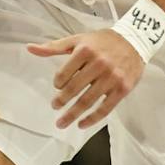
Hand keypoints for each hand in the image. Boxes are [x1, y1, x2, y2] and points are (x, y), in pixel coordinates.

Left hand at [30, 29, 145, 128]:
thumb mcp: (77, 40)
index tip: (57, 87)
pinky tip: (81, 124)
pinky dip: (92, 119)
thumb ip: (54, 46)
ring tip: (61, 122)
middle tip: (54, 107)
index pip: (64, 73)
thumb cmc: (102, 41)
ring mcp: (112, 77)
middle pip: (74, 88)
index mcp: (85, 51)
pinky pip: (105, 108)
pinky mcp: (123, 88)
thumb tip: (29, 48)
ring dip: (72, 114)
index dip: (57, 83)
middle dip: (61, 101)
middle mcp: (99, 64)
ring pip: (88, 100)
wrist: (135, 40)